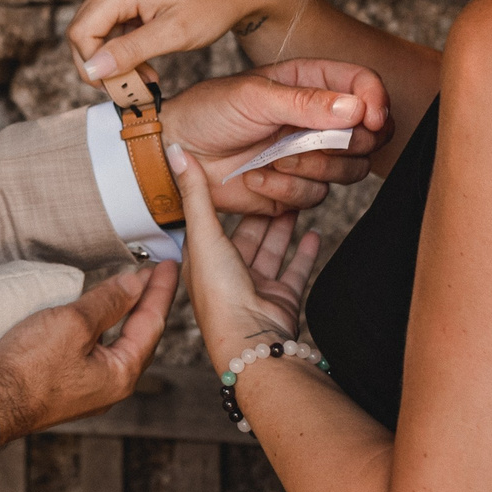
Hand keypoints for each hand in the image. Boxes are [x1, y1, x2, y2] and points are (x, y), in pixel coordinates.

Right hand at [0, 262, 177, 442]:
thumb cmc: (29, 367)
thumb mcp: (73, 323)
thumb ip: (108, 302)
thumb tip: (134, 284)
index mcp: (122, 374)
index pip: (152, 323)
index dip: (161, 289)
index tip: (170, 264)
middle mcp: (111, 386)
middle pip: (140, 336)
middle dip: (148, 303)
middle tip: (155, 272)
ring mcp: (89, 389)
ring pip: (117, 344)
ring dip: (125, 314)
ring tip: (129, 288)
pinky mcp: (66, 385)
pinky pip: (96, 351)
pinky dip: (103, 328)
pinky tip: (95, 315)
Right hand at [68, 0, 290, 79]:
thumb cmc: (214, 5)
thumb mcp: (174, 34)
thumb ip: (130, 51)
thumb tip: (93, 70)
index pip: (81, 32)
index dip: (91, 66)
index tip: (119, 88)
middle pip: (83, 31)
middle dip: (102, 66)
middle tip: (131, 88)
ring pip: (97, 32)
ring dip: (114, 60)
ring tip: (146, 78)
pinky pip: (113, 26)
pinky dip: (123, 49)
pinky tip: (147, 64)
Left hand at [158, 59, 391, 214]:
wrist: (176, 153)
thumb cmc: (208, 112)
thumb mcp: (253, 97)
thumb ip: (305, 102)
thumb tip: (356, 107)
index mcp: (310, 83)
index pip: (364, 85)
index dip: (376, 101)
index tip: (370, 118)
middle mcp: (316, 118)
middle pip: (369, 134)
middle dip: (347, 143)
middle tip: (310, 142)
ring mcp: (310, 154)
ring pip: (350, 169)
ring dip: (314, 167)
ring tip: (275, 158)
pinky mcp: (297, 186)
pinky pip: (317, 196)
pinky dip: (288, 189)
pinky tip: (257, 177)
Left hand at [170, 145, 320, 364]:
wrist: (252, 342)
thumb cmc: (220, 293)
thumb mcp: (204, 234)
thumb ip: (195, 192)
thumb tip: (175, 149)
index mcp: (203, 260)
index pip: (216, 221)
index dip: (230, 197)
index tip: (245, 171)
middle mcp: (228, 274)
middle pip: (248, 234)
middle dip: (263, 209)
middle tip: (281, 181)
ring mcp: (256, 288)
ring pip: (272, 249)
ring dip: (284, 226)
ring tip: (301, 199)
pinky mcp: (281, 300)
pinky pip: (295, 270)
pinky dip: (305, 253)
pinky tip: (315, 233)